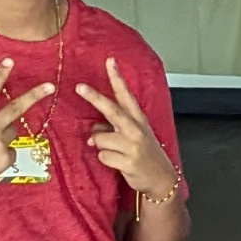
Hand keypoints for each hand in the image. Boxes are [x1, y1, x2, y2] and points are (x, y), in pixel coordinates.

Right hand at [0, 63, 57, 202]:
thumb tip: (1, 127)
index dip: (0, 76)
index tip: (10, 62)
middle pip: (16, 107)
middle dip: (35, 95)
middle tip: (49, 86)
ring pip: (12, 133)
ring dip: (3, 138)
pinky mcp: (6, 158)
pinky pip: (11, 153)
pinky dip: (2, 157)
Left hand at [77, 59, 176, 194]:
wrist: (161, 179)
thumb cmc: (144, 155)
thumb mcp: (132, 138)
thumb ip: (112, 130)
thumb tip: (92, 135)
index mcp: (138, 120)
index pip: (126, 95)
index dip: (117, 78)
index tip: (110, 61)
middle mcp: (136, 130)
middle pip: (112, 110)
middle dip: (95, 98)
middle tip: (79, 87)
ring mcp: (133, 146)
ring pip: (101, 138)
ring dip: (102, 146)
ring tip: (117, 153)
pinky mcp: (129, 161)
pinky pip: (103, 156)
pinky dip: (107, 160)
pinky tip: (120, 164)